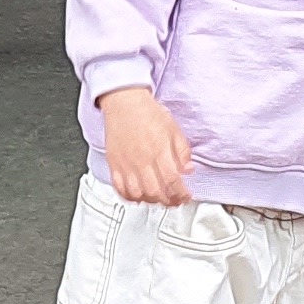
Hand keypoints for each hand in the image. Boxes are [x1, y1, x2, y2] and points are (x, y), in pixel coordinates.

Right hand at [98, 87, 193, 206]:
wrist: (124, 102)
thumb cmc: (148, 113)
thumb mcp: (174, 129)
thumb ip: (182, 151)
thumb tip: (188, 169)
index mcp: (159, 150)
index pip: (173, 180)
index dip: (181, 193)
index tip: (186, 196)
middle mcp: (142, 160)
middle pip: (156, 191)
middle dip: (169, 201)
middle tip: (175, 201)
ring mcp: (127, 164)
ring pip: (138, 193)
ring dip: (151, 201)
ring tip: (158, 198)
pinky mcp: (114, 164)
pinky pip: (120, 188)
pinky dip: (129, 197)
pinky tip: (138, 195)